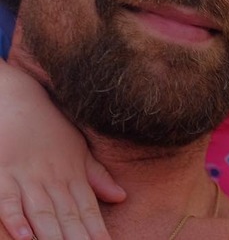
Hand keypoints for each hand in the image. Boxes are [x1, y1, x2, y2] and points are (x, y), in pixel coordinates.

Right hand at [0, 62, 125, 238]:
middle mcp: (52, 180)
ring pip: (41, 213)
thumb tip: (121, 197)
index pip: (88, 212)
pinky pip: (6, 200)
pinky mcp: (1, 173)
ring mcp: (26, 177)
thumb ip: (96, 177)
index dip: (97, 233)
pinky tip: (24, 236)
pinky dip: (14, 218)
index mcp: (72, 176)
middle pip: (67, 218)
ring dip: (51, 236)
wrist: (20, 98)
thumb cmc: (49, 128)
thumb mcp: (77, 150)